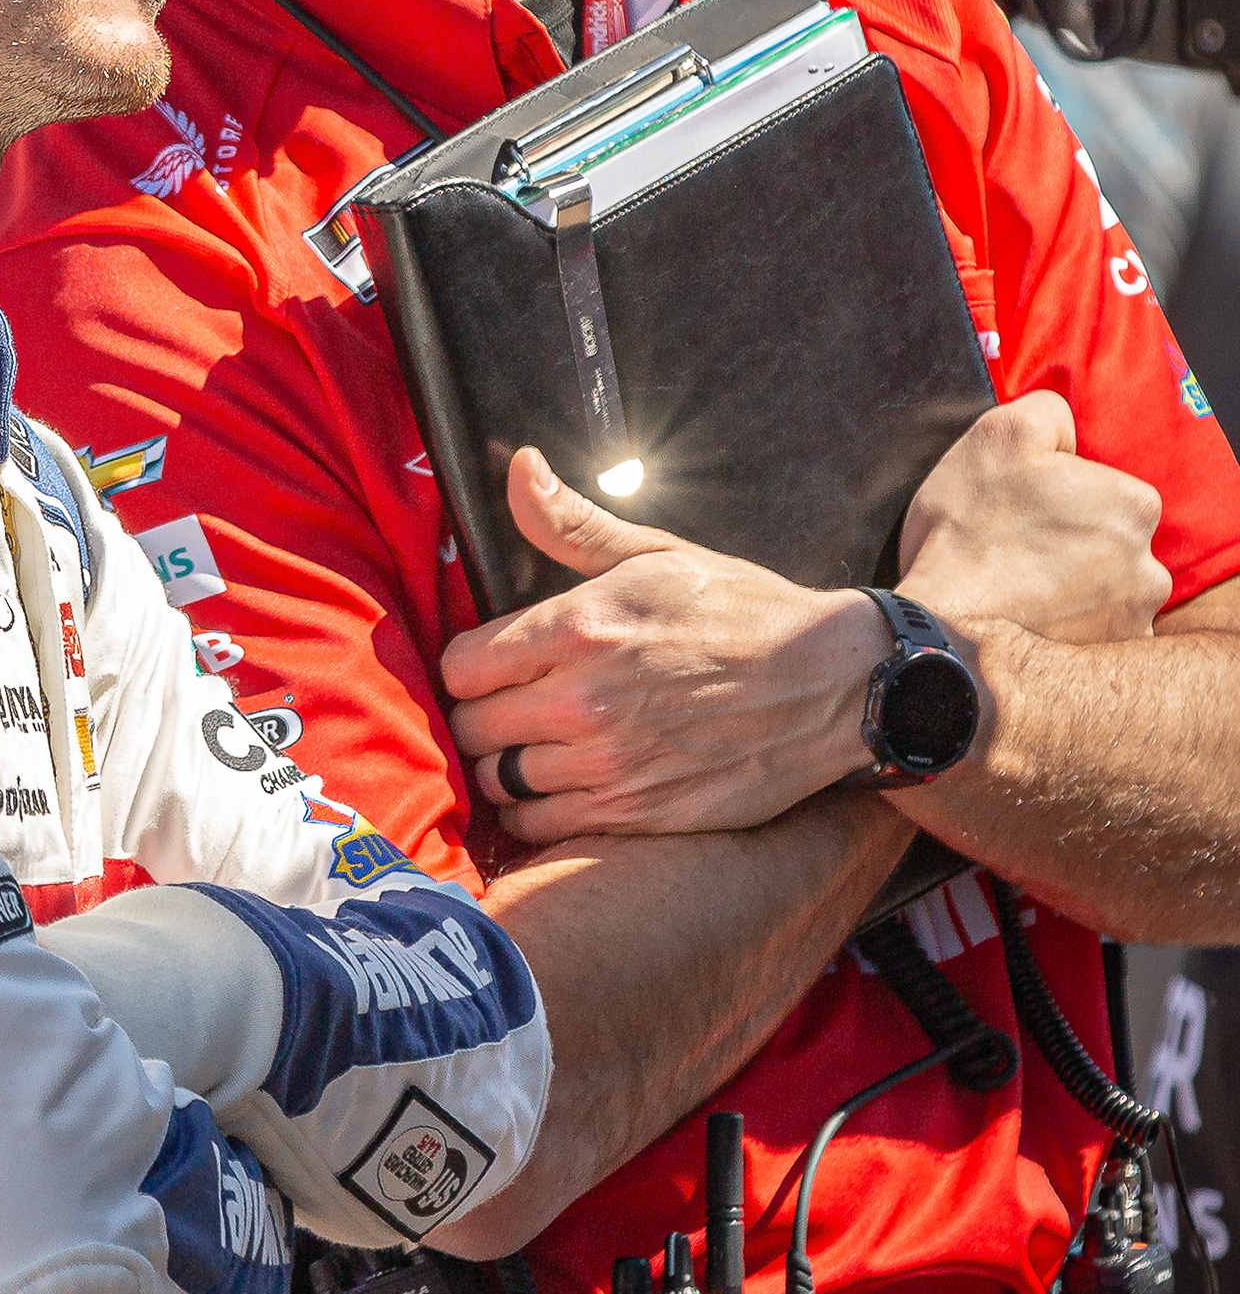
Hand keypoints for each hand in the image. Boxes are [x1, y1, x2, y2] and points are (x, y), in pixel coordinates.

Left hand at [442, 449, 884, 845]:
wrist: (832, 687)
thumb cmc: (741, 611)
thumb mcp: (657, 553)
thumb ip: (571, 523)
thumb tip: (520, 466)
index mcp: (579, 627)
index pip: (461, 665)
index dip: (470, 665)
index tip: (493, 664)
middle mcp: (582, 700)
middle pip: (470, 727)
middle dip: (482, 714)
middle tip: (512, 706)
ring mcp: (607, 764)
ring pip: (498, 781)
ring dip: (506, 764)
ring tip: (534, 746)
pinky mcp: (634, 815)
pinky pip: (539, 826)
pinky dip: (536, 811)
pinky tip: (560, 786)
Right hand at [897, 392, 1168, 643]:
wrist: (943, 634)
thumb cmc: (969, 532)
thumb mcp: (998, 434)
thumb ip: (1049, 412)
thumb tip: (1066, 424)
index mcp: (1133, 505)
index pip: (1107, 487)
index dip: (1062, 495)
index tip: (1024, 510)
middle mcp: (1151, 567)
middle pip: (1113, 542)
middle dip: (1076, 544)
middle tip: (1017, 551)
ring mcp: (1134, 621)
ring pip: (1108, 590)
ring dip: (1076, 589)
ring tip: (1020, 592)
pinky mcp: (1109, 661)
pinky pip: (1097, 635)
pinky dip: (1071, 630)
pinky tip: (1031, 624)